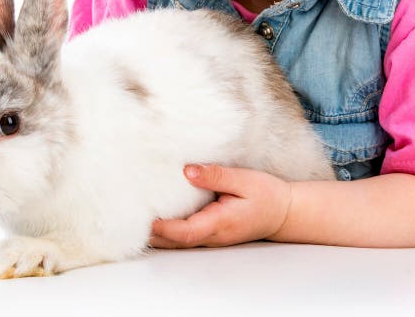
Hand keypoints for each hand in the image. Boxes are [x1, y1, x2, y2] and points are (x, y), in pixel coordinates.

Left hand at [149, 164, 293, 247]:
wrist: (284, 211)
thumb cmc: (266, 195)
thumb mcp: (243, 180)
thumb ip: (215, 176)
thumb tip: (188, 171)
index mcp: (220, 222)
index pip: (186, 232)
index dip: (164, 228)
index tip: (146, 218)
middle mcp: (213, 235)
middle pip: (177, 242)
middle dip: (153, 234)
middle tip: (131, 218)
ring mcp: (212, 236)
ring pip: (180, 241)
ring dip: (159, 233)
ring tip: (138, 216)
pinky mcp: (211, 231)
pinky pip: (187, 234)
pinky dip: (170, 230)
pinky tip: (160, 217)